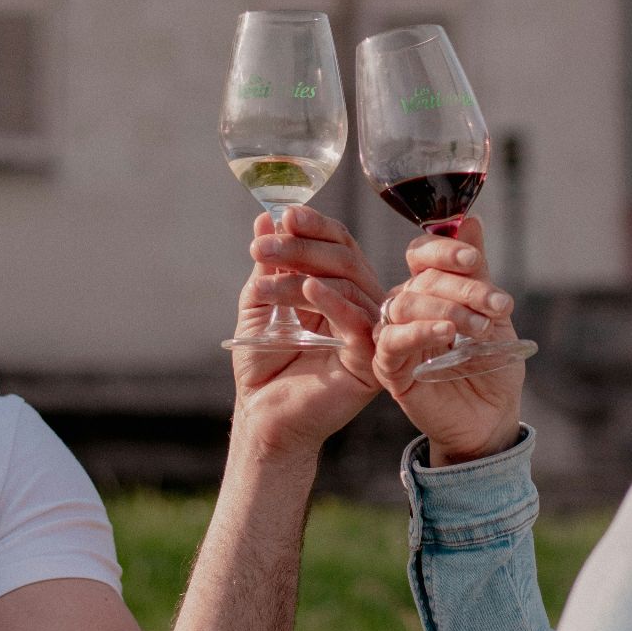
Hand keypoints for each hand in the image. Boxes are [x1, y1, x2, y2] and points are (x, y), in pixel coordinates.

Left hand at [231, 206, 384, 460]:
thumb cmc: (263, 366)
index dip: (315, 225)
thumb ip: (269, 265)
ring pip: (348, 284)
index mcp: (340, 289)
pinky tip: (307, 289)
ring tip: (261, 285)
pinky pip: (359, 323)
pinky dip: (333, 301)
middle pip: (345, 259)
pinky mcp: (371, 362)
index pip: (339, 244)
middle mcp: (361, 306)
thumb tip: (267, 217)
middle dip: (302, 247)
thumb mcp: (260, 304)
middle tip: (260, 248)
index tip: (285, 214)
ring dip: (301, 274)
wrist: (261, 416)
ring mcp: (369, 333)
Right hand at [373, 217, 523, 466]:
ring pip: (407, 305)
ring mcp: (395, 337)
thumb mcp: (492, 313)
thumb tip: (470, 220)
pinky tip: (446, 332)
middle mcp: (407, 308)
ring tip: (479, 327)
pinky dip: (419, 331)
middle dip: (463, 287)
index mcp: (429, 290)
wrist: (492, 417)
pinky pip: (392, 341)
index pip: (421, 255)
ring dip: (447, 309)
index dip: (444, 250)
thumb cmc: (491, 366)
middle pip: (422, 280)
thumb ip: (477, 271)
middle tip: (498, 304)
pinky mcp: (390, 368)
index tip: (473, 259)